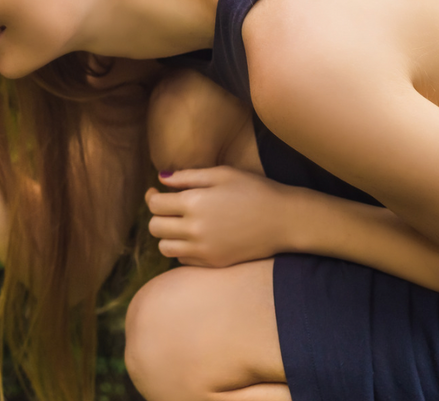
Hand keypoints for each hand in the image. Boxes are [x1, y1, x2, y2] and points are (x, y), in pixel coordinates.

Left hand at [145, 166, 299, 267]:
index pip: (155, 204)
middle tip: (169, 208)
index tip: (157, 192)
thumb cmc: (255, 191)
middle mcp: (195, 229)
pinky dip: (183, 249)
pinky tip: (195, 237)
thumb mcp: (222, 174)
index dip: (153, 196)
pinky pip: (183, 260)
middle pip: (155, 227)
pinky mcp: (214, 263)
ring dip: (167, 235)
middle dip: (158, 216)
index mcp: (194, 203)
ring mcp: (204, 249)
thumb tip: (161, 179)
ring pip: (165, 247)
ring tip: (180, 224)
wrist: (286, 220)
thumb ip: (188, 176)